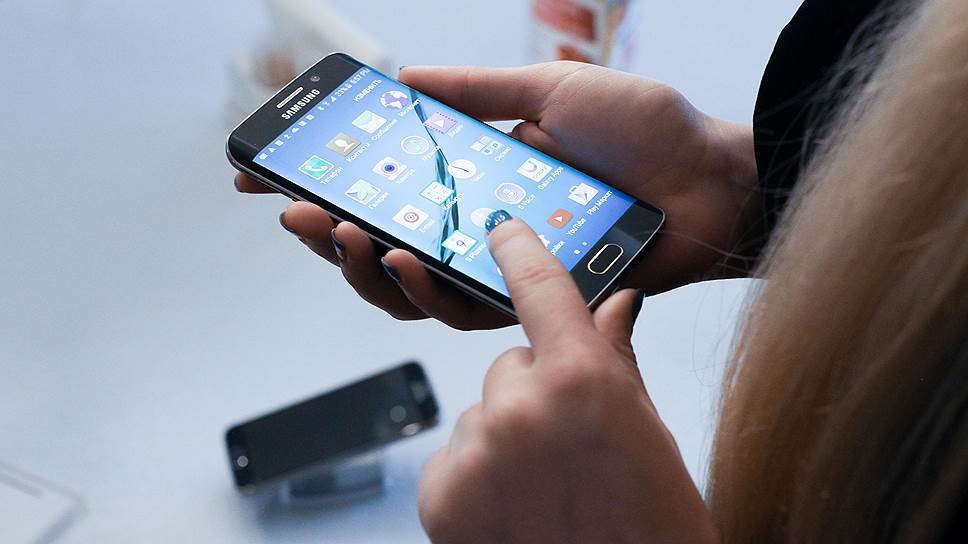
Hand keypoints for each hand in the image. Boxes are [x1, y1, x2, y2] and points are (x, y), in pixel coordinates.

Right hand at [235, 62, 758, 328]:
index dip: (328, 187)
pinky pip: (462, 310)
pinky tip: (397, 258)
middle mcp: (480, 233)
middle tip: (294, 211)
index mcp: (479, 182)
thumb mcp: (550, 91)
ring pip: (410, 291)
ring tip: (339, 232)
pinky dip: (422, 288)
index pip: (388, 192)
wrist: (712, 179)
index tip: (270, 174)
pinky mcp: (530, 306)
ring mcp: (503, 273)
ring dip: (362, 266)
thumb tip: (405, 79)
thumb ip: (476, 93)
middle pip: (383, 250)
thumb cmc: (643, 133)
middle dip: (328, 236)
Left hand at [417, 218, 716, 542]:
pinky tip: (516, 508)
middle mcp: (518, 408)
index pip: (540, 288)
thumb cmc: (652, 530)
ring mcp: (473, 454)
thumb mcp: (647, 435)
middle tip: (571, 446)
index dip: (521, 250)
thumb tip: (617, 304)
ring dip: (506, 437)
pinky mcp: (439, 496)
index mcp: (582, 380)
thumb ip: (615, 361)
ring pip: (482, 413)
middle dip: (535, 391)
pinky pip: (457, 454)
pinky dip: (479, 474)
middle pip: (509, 365)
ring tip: (546, 490)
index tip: (502, 227)